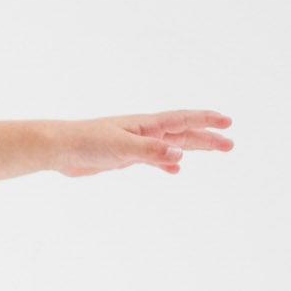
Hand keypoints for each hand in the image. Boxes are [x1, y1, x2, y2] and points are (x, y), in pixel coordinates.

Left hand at [51, 110, 232, 177]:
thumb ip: (152, 152)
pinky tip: (175, 169)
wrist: (60, 149)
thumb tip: (181, 154)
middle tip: (230, 145)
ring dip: (192, 148)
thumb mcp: (122, 148)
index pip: (183, 120)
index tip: (228, 122)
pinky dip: (167, 162)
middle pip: (182, 133)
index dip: (206, 120)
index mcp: (146, 125)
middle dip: (207, 138)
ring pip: (171, 145)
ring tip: (214, 150)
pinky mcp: (123, 156)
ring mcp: (134, 143)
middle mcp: (143, 132)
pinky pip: (153, 158)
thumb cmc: (87, 142)